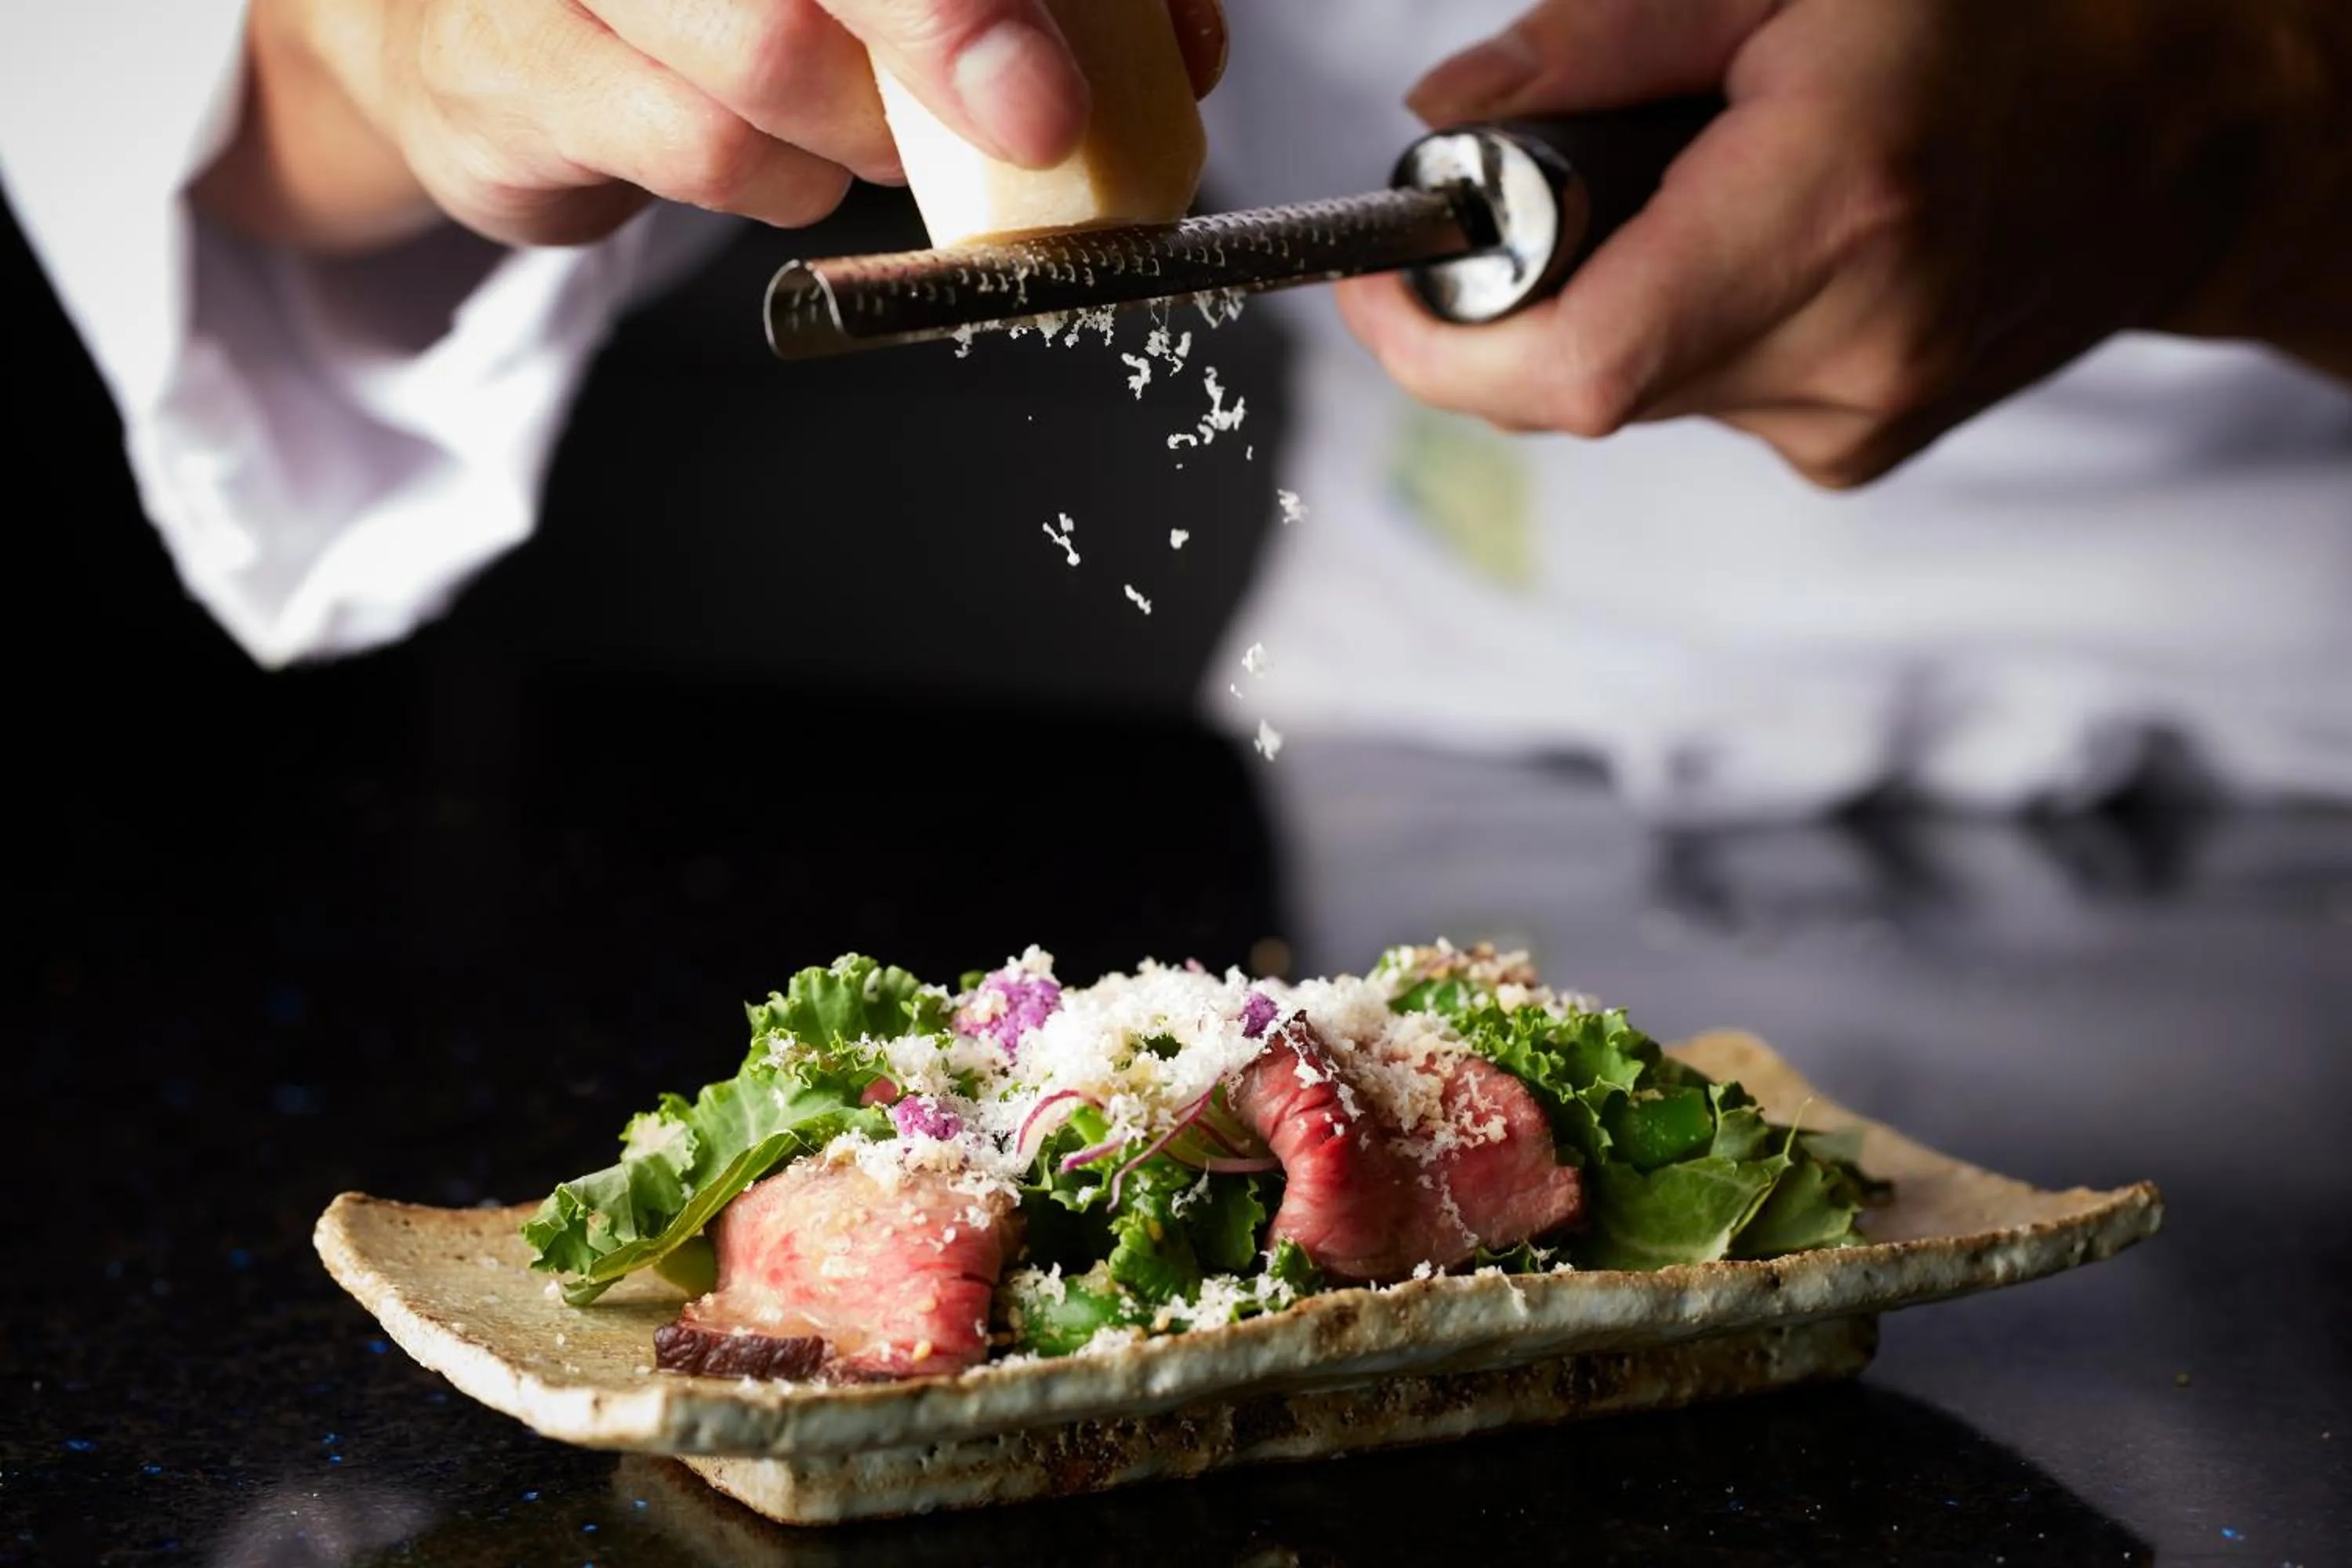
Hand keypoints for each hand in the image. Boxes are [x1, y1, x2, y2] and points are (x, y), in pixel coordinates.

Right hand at [201, 0, 1226, 250]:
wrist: (490, 48)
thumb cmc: (711, 1)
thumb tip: (1187, 41)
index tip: (1091, 57)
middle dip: (950, 29)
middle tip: (1040, 116)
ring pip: (768, 59)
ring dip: (865, 129)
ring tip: (874, 134)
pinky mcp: (509, 67)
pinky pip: (699, 147)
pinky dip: (783, 181)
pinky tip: (785, 161)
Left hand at [1337, 0, 2351, 487]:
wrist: (2191, 126)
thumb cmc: (2017, 18)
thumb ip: (1599, 43)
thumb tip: (1444, 124)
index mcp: (1829, 214)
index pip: (1571, 366)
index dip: (1435, 347)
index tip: (1372, 288)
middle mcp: (1847, 349)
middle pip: (1580, 382)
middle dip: (1522, 294)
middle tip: (1551, 190)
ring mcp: (1858, 419)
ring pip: (1640, 388)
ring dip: (1622, 295)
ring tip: (1713, 188)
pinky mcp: (1859, 449)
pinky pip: (1707, 395)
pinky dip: (1694, 320)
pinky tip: (1771, 241)